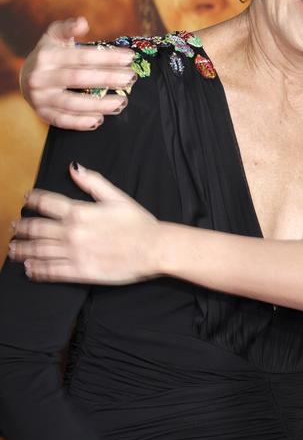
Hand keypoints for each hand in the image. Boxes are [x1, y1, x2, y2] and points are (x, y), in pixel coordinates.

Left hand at [9, 165, 160, 283]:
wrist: (153, 249)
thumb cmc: (139, 223)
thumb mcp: (116, 197)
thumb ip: (92, 182)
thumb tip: (73, 167)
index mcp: (79, 211)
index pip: (45, 202)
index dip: (31, 199)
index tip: (26, 199)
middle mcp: (72, 232)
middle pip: (35, 228)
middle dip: (21, 227)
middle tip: (13, 227)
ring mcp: (74, 253)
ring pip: (38, 250)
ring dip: (22, 250)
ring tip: (13, 249)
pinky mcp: (80, 272)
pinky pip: (51, 271)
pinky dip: (36, 270)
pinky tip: (29, 269)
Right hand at [20, 18, 135, 129]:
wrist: (25, 78)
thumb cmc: (49, 55)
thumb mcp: (54, 37)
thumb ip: (68, 28)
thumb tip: (83, 22)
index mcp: (46, 56)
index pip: (81, 57)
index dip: (106, 57)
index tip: (129, 58)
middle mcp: (40, 77)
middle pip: (79, 79)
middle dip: (108, 78)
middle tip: (131, 78)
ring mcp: (40, 97)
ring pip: (72, 103)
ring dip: (99, 104)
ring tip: (121, 102)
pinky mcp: (42, 114)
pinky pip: (63, 120)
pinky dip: (81, 122)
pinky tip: (99, 120)